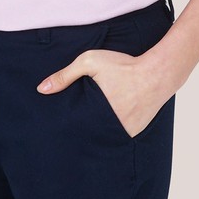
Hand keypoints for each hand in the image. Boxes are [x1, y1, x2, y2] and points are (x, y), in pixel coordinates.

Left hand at [36, 48, 169, 138]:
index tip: (55, 128)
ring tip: (86, 128)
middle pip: (86, 135)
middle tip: (68, 131)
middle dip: (78, 133)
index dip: (64, 128)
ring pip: (102, 137)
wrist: (157, 73)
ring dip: (94, 133)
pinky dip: (111, 131)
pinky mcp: (134, 133)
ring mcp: (123, 133)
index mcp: (95, 112)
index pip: (73, 128)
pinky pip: (117, 135)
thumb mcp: (90, 62)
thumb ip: (65, 75)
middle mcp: (110, 127)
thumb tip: (41, 89)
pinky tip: (106, 123)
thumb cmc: (123, 65)